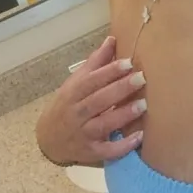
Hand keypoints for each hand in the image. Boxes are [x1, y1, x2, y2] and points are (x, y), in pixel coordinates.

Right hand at [36, 36, 145, 166]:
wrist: (49, 139)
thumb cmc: (68, 105)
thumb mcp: (76, 83)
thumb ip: (95, 63)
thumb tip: (112, 39)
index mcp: (73, 94)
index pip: (91, 81)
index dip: (109, 72)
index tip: (128, 63)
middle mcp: (77, 114)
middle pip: (98, 100)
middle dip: (119, 89)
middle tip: (141, 78)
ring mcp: (83, 134)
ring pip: (103, 124)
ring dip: (123, 114)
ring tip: (143, 105)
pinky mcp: (91, 152)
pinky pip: (107, 150)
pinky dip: (122, 145)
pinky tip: (139, 137)